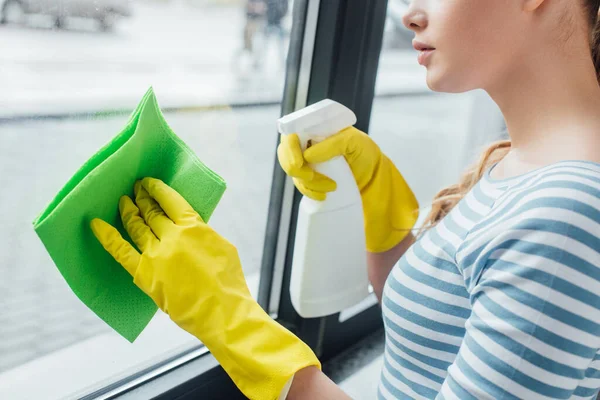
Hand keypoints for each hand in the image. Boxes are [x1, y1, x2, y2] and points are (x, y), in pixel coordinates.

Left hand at [91, 177, 319, 399]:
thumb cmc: (228, 282)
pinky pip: (120, 251)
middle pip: (152, 211)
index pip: (171, 200)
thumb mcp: (221, 247)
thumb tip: (189, 229)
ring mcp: (156, 255)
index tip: (149, 183)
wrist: (222, 311)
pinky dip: (107, 236)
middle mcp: (172, 236)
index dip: (157, 189)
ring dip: (128, 211)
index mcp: (194, 227)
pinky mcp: (145, 274)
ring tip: (123, 201)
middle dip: (142, 198)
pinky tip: (96, 224)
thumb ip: (202, 234)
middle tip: (135, 189)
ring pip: (136, 226)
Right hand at [278, 127, 418, 251]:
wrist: (372, 174)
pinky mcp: (309, 178)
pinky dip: (310, 192)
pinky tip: (323, 196)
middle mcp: (305, 143)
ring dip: (308, 183)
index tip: (300, 163)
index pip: (290, 133)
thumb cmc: (364, 151)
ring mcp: (305, 161)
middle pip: (285, 154)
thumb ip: (333, 144)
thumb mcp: (354, 141)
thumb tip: (308, 156)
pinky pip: (300, 186)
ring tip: (332, 186)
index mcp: (314, 128)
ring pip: (292, 172)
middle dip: (296, 169)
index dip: (290, 149)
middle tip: (311, 177)